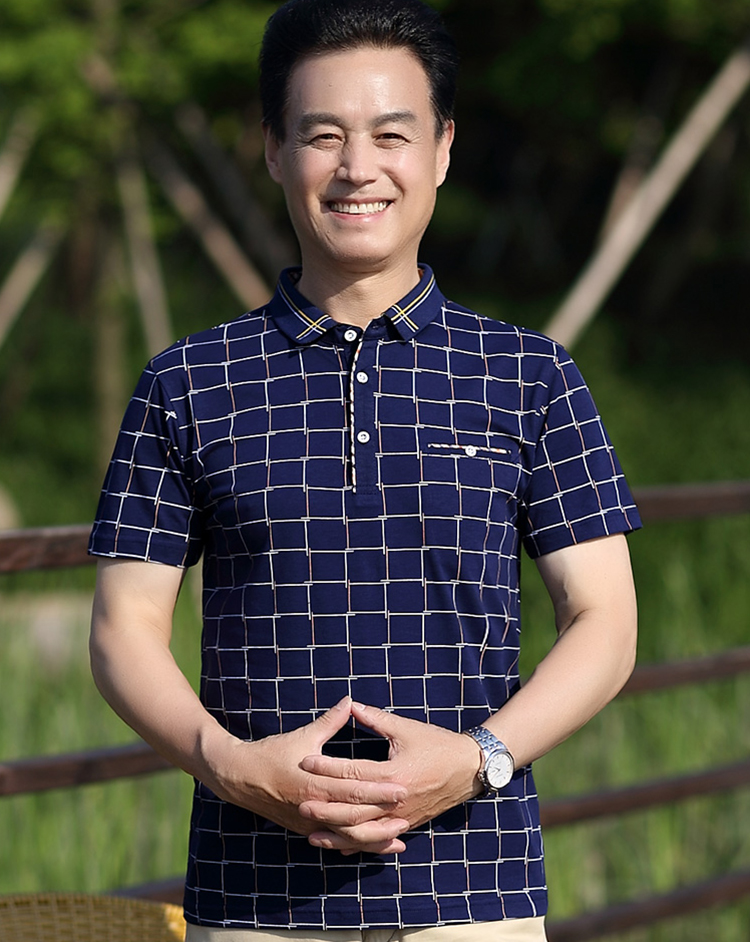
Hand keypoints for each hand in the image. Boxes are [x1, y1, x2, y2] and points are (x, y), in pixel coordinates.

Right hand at [207, 697, 409, 854]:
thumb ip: (330, 721)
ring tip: (400, 836)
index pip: (353, 790)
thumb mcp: (303, 736)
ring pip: (347, 837)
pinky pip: (337, 841)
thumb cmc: (272, 754)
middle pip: (354, 817)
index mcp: (314, 783)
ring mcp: (309, 823)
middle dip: (383, 814)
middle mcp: (313, 807)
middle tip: (407, 809)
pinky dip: (357, 845)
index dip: (379, 791)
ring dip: (374, 838)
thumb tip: (350, 701)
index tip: (402, 787)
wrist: (239, 778)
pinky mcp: (306, 831)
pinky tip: (375, 846)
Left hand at [298, 702, 482, 852]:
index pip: (353, 771)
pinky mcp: (406, 824)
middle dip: (325, 808)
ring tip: (312, 834)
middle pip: (354, 808)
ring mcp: (401, 816)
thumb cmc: (438, 745)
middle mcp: (395, 799)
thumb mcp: (406, 728)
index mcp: (393, 773)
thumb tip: (351, 705)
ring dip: (337, 834)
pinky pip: (378, 839)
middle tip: (300, 804)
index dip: (327, 766)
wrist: (469, 769)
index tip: (305, 761)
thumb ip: (376, 719)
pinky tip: (340, 846)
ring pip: (363, 832)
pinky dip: (358, 844)